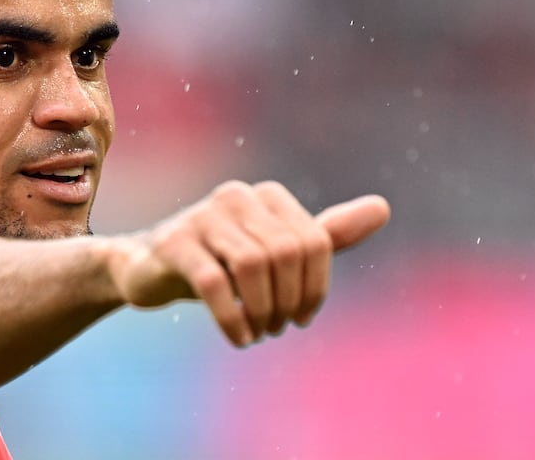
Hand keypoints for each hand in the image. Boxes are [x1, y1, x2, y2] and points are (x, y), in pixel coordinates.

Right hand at [108, 181, 388, 346]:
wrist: (149, 268)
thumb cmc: (223, 261)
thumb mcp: (278, 251)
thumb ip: (328, 233)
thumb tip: (384, 207)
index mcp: (268, 196)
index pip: (315, 242)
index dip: (316, 289)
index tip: (301, 318)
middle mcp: (237, 197)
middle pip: (286, 254)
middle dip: (288, 301)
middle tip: (277, 329)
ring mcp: (203, 216)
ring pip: (252, 266)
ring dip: (262, 311)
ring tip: (259, 334)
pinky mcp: (174, 243)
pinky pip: (214, 283)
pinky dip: (233, 318)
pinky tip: (239, 338)